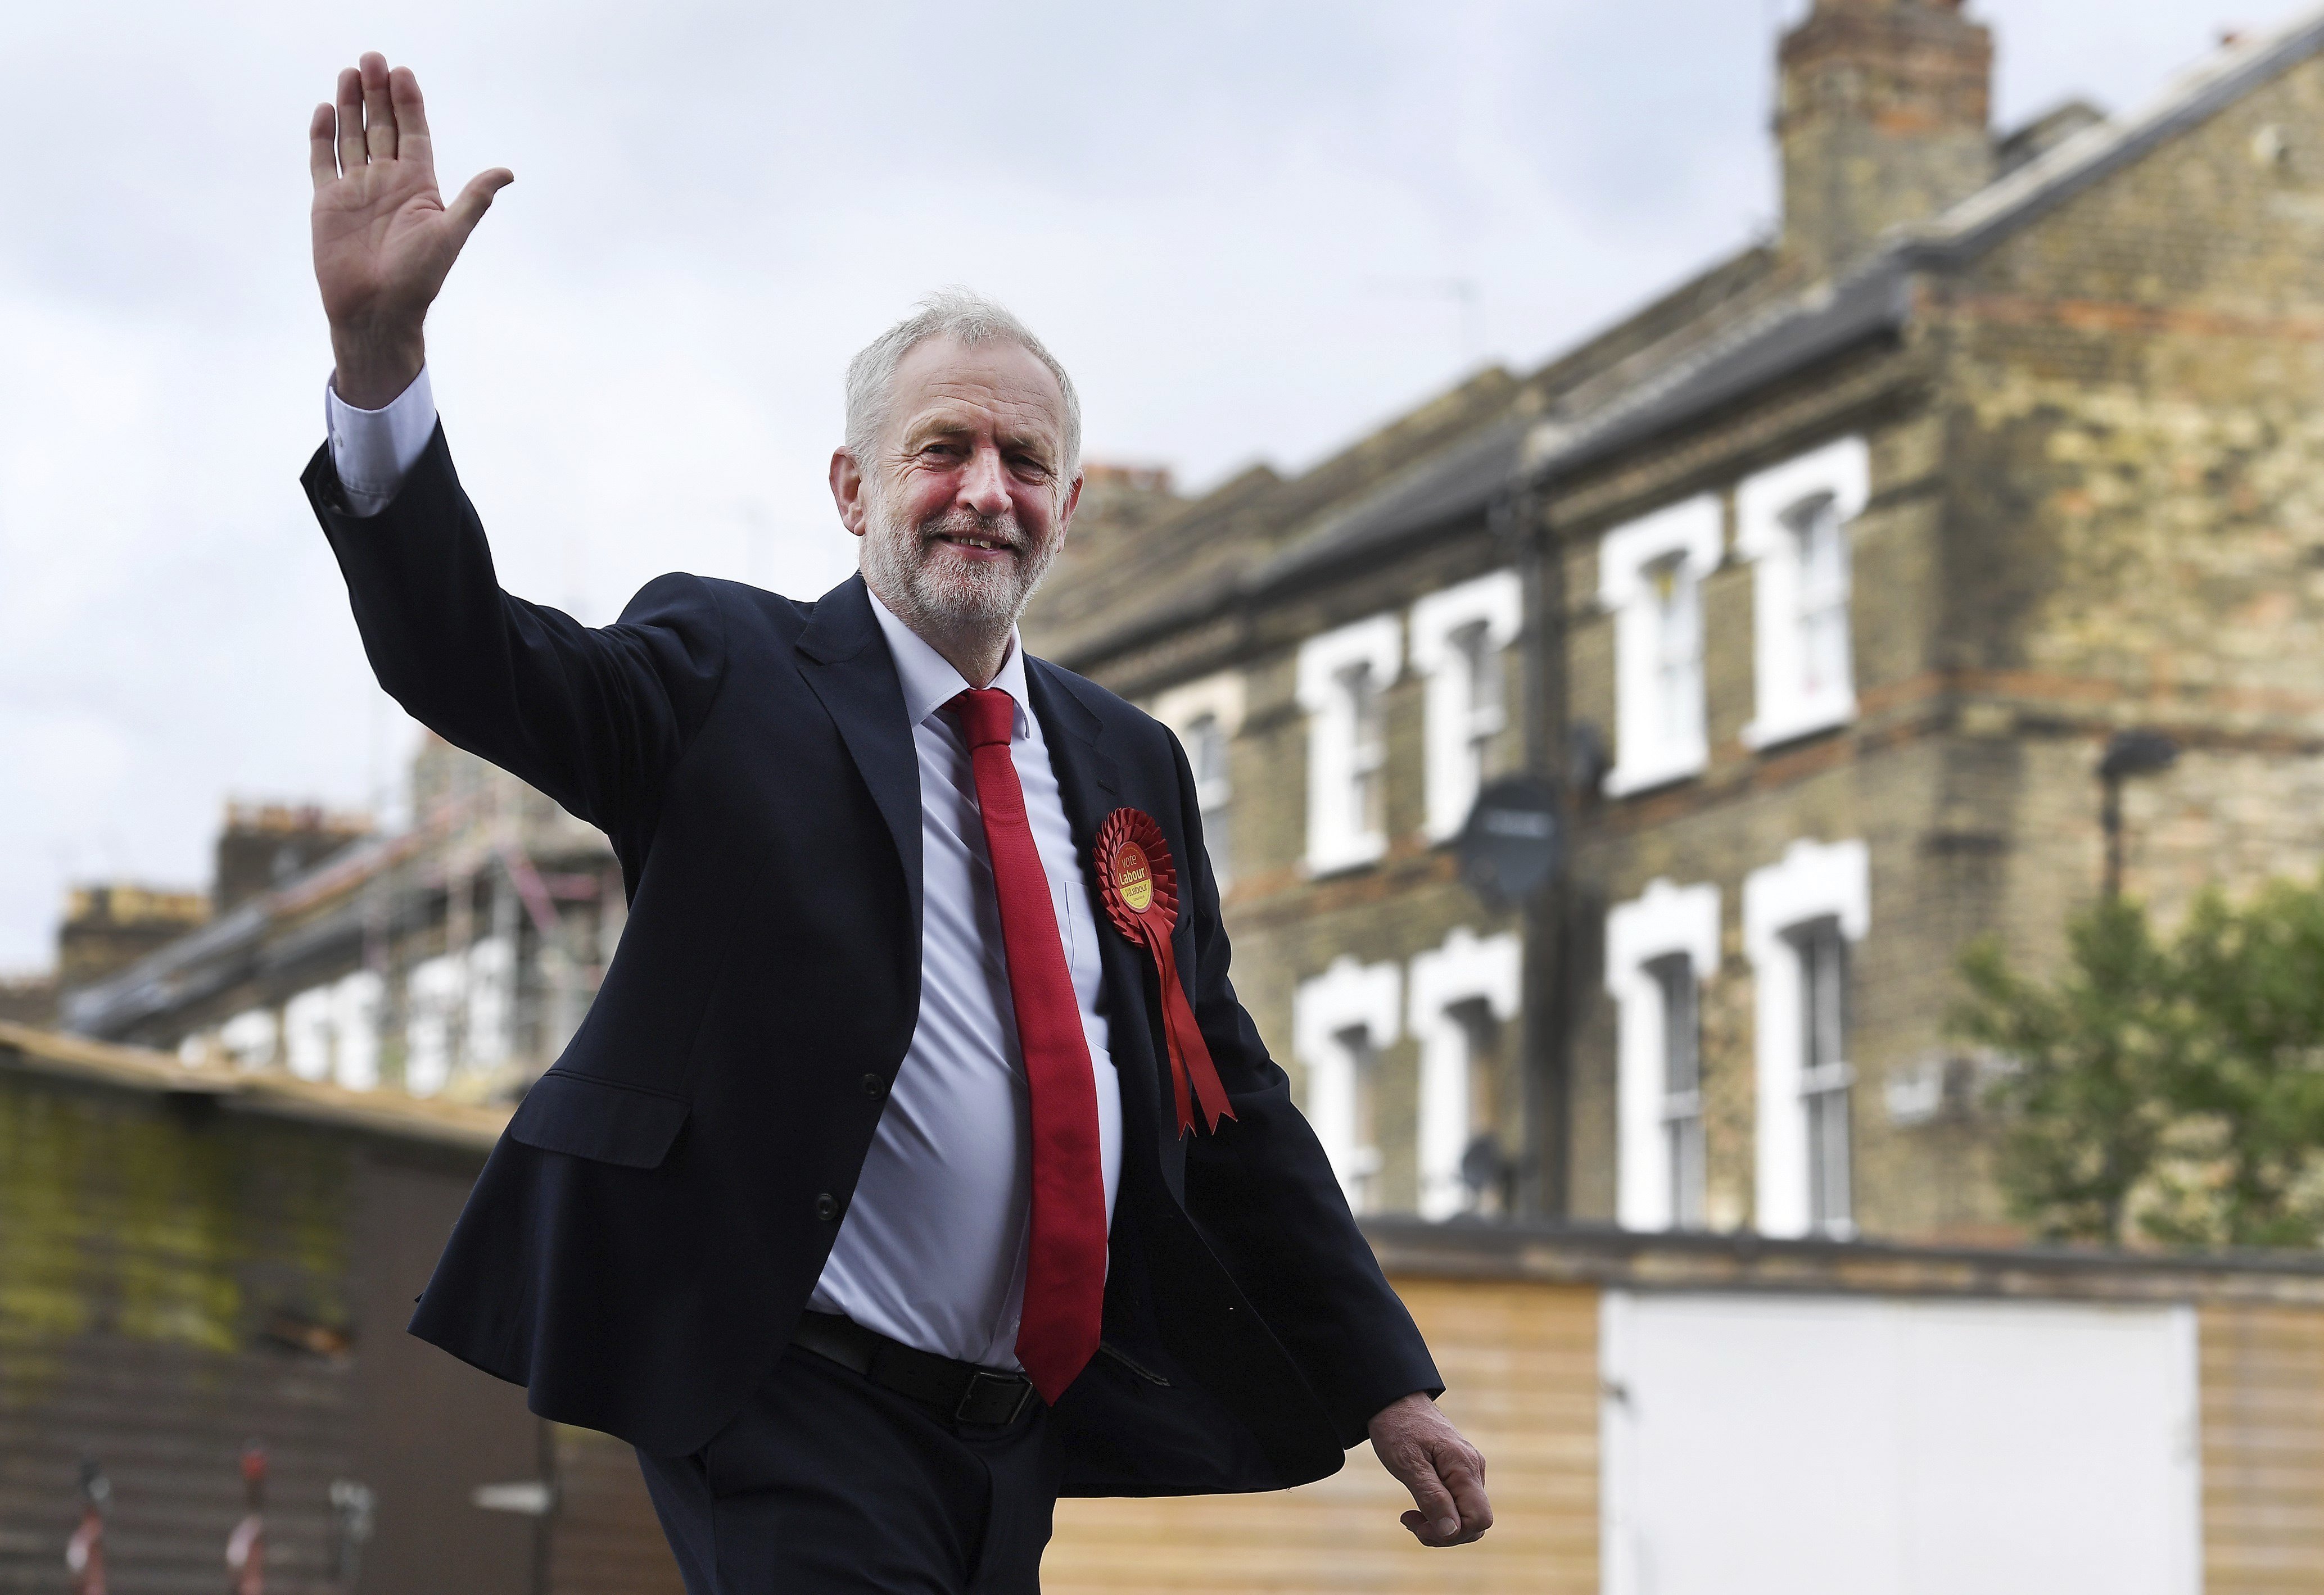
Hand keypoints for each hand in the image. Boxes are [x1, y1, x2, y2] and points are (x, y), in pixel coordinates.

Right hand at [309, 53, 512, 407]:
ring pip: (352, 136)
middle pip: (381, 126)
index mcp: (418, 186)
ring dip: (352, 105)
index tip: (404, 73)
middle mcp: (387, 182)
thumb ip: (474, 199)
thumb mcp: (450, 234)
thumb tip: (507, 172)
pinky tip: (326, 109)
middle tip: (373, 58)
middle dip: (377, 93)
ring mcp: (356, 189)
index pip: (414, 133)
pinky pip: (323, 161)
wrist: (377, 311)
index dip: (408, 104)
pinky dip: (323, 136)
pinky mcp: (327, 201)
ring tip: (350, 72)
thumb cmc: (417, 280)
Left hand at [1367, 1391, 1491, 1547]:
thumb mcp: (1408, 1464)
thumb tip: (1452, 1532)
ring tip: (1410, 1515)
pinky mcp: (1460, 1471)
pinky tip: (1419, 1506)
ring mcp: (1469, 1470)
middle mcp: (1474, 1469)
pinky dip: (1440, 1513)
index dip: (1452, 1533)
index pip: (1479, 1519)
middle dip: (1444, 1533)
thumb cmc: (1398, 1428)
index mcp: (1465, 1467)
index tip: (1418, 1525)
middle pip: (1475, 1523)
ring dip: (1440, 1525)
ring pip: (1467, 1516)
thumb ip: (1432, 1498)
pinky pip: (1459, 1504)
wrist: (1395, 1400)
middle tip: (1409, 1521)